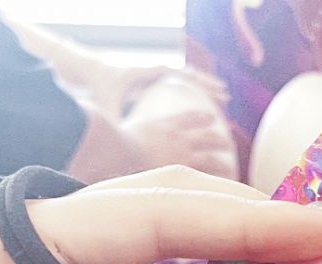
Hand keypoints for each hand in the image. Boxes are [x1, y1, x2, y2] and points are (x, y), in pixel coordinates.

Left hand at [91, 65, 229, 118]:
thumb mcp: (108, 104)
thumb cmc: (103, 88)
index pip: (177, 74)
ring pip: (190, 75)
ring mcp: (160, 71)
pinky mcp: (160, 76)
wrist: (97, 71)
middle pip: (188, 73)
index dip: (195, 83)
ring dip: (206, 84)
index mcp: (147, 73)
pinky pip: (184, 80)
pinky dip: (198, 87)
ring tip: (224, 95)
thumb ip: (115, 119)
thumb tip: (118, 136)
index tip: (208, 92)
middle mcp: (157, 69)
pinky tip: (210, 96)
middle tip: (224, 94)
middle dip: (207, 83)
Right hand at [119, 76, 238, 179]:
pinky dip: (216, 179)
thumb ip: (122, 132)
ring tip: (227, 165)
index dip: (201, 118)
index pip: (188, 118)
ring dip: (221, 161)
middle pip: (205, 136)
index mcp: (163, 124)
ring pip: (211, 156)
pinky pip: (205, 177)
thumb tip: (104, 132)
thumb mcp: (119, 130)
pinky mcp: (183, 172)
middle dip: (216, 139)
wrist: (115, 150)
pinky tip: (224, 183)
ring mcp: (182, 153)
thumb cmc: (111, 144)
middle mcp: (177, 137)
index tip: (211, 118)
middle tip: (225, 142)